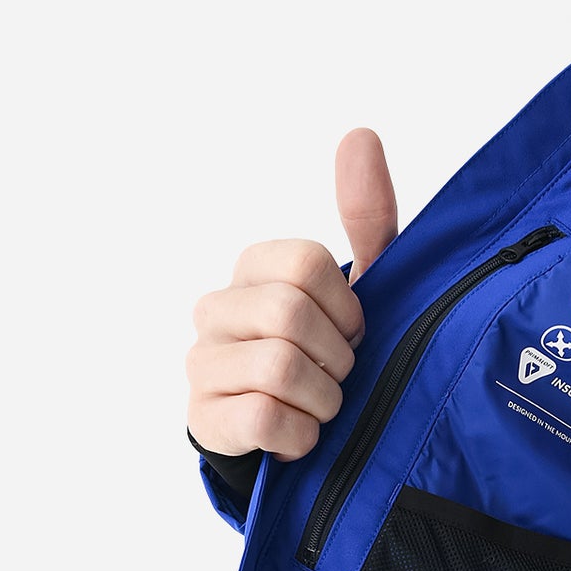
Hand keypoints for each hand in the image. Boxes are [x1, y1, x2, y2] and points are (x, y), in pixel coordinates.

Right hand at [185, 126, 398, 460]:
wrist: (300, 433)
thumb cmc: (330, 353)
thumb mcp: (362, 289)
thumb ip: (368, 218)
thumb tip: (360, 134)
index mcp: (253, 268)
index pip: (307, 266)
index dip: (347, 308)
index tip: (353, 331)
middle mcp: (216, 308)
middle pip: (289, 316)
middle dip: (335, 357)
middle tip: (338, 373)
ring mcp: (202, 363)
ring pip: (278, 370)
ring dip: (323, 400)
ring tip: (320, 405)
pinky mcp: (204, 417)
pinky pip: (264, 419)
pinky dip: (300, 436)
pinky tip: (299, 435)